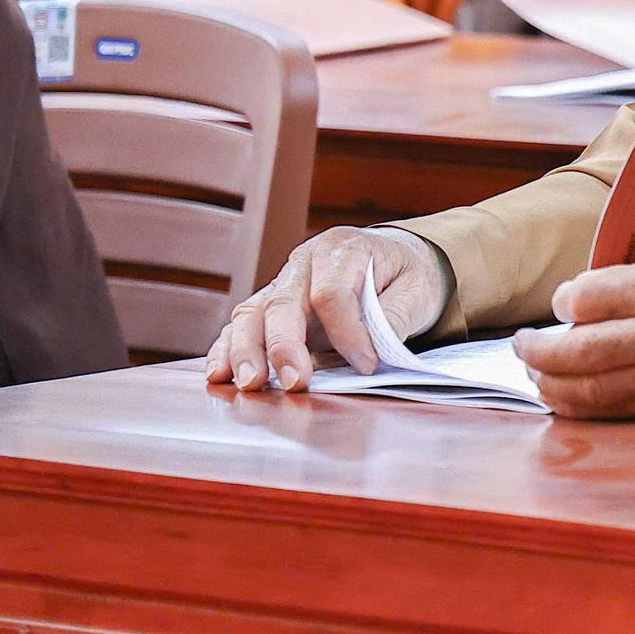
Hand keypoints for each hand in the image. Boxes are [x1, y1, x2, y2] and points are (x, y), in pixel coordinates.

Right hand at [205, 227, 448, 392]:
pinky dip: (226, 350)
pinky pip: (241, 326)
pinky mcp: (270, 308)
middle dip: (284, 346)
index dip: (347, 332)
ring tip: (247, 383)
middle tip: (293, 382)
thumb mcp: (416, 290)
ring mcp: (282, 285)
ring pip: (251, 314)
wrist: (393, 261)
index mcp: (342, 250)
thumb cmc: (404, 275)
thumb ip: (395, 317)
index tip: (366, 364)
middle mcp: (303, 263)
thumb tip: (375, 349)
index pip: (332, 293)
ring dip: (245, 351)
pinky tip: (218, 374)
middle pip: (283, 303)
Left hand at [512, 246, 634, 418]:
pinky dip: (578, 405)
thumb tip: (577, 297)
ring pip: (586, 390)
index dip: (561, 300)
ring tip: (536, 371)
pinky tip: (565, 393)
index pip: (582, 298)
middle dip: (535, 351)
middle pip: (574, 352)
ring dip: (548, 383)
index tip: (562, 301)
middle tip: (522, 344)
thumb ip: (628, 275)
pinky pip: (612, 412)